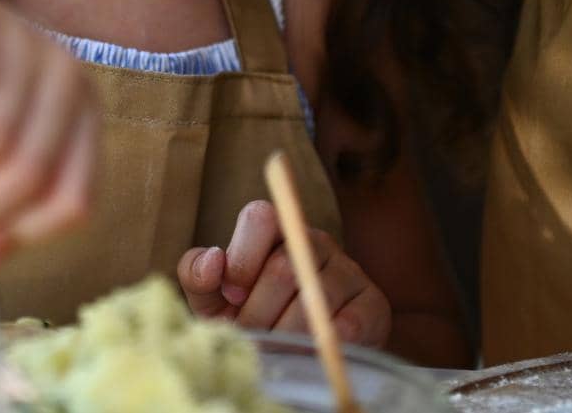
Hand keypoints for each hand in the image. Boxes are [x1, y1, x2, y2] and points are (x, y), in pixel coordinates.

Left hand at [176, 200, 389, 346]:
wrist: (298, 355)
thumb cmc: (248, 318)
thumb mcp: (213, 299)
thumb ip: (198, 274)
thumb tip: (214, 259)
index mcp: (275, 231)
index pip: (260, 217)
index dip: (242, 259)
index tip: (232, 295)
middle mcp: (314, 242)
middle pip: (284, 267)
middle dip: (258, 312)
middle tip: (251, 335)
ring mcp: (348, 270)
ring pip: (315, 299)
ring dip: (287, 334)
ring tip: (276, 347)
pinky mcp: (373, 304)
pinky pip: (348, 324)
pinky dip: (322, 344)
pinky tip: (309, 351)